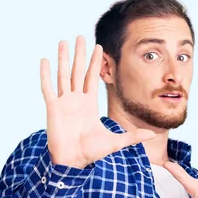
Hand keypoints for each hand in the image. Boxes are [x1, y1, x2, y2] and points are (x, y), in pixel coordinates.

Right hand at [40, 35, 155, 167]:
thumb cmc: (91, 152)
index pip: (92, 78)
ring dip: (63, 59)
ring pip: (63, 75)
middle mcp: (76, 100)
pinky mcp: (53, 108)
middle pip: (78, 71)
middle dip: (80, 54)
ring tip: (63, 42)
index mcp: (89, 104)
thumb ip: (133, 137)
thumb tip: (152, 135)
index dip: (95, 63)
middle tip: (80, 36)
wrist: (74, 161)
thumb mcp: (116, 142)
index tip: (99, 47)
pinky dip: (46, 75)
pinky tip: (45, 60)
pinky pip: (48, 88)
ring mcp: (63, 102)